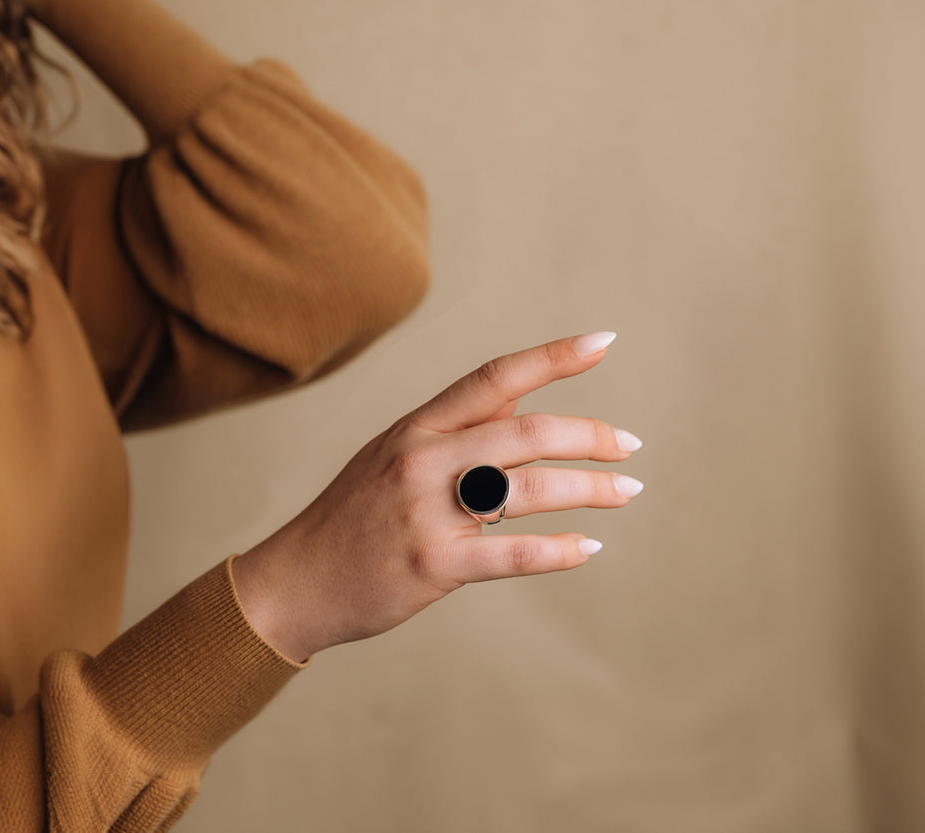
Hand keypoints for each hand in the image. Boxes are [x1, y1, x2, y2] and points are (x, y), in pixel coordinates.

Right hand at [231, 332, 642, 662]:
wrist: (294, 581)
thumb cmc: (353, 516)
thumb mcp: (394, 452)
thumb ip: (457, 426)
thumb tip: (522, 394)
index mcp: (416, 427)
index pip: (494, 377)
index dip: (552, 357)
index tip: (604, 342)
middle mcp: (422, 460)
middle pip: (526, 431)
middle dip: (590, 435)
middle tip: (630, 444)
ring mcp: (426, 512)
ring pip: (528, 488)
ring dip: (591, 489)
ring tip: (627, 491)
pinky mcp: (431, 565)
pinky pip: (511, 553)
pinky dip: (559, 550)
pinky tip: (588, 547)